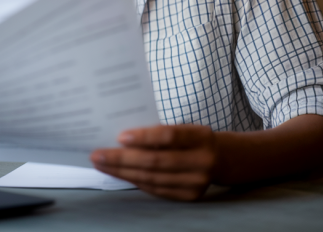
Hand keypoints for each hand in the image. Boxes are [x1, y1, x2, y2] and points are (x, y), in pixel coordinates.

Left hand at [91, 124, 218, 200]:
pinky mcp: (190, 196)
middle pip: (156, 161)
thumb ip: (160, 130)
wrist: (224, 159)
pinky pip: (156, 189)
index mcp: (200, 137)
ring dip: (123, 172)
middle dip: (122, 159)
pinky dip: (135, 181)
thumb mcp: (185, 126)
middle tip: (98, 155)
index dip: (144, 137)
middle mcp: (201, 161)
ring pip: (152, 178)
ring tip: (102, 165)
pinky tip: (120, 174)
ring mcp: (197, 182)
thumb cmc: (194, 137)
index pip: (169, 136)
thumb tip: (121, 135)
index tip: (120, 136)